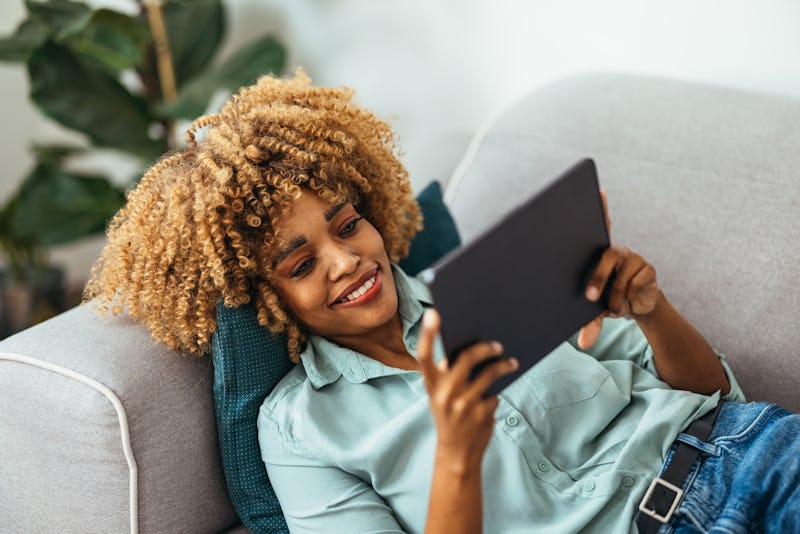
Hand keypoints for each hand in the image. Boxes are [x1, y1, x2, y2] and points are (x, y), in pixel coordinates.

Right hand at [417, 309, 517, 467]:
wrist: (456, 454)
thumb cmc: (449, 416)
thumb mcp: (439, 397)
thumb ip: (446, 375)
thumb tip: (471, 347)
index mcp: (430, 385)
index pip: (424, 355)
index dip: (427, 333)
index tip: (433, 313)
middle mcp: (444, 393)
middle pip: (466, 358)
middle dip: (484, 348)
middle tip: (497, 344)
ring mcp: (463, 404)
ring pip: (488, 373)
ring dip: (503, 365)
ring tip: (511, 362)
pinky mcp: (480, 414)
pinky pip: (494, 393)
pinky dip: (497, 393)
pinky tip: (497, 395)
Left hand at [577, 190, 660, 348]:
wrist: (635, 308)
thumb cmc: (606, 300)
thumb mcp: (593, 311)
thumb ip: (588, 324)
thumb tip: (582, 345)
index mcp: (597, 253)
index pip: (598, 225)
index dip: (600, 207)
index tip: (598, 190)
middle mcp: (615, 250)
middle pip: (607, 256)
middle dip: (599, 277)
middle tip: (591, 297)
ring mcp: (633, 258)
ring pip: (621, 278)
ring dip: (614, 298)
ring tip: (611, 307)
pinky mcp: (648, 269)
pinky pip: (635, 285)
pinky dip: (628, 299)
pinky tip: (629, 302)